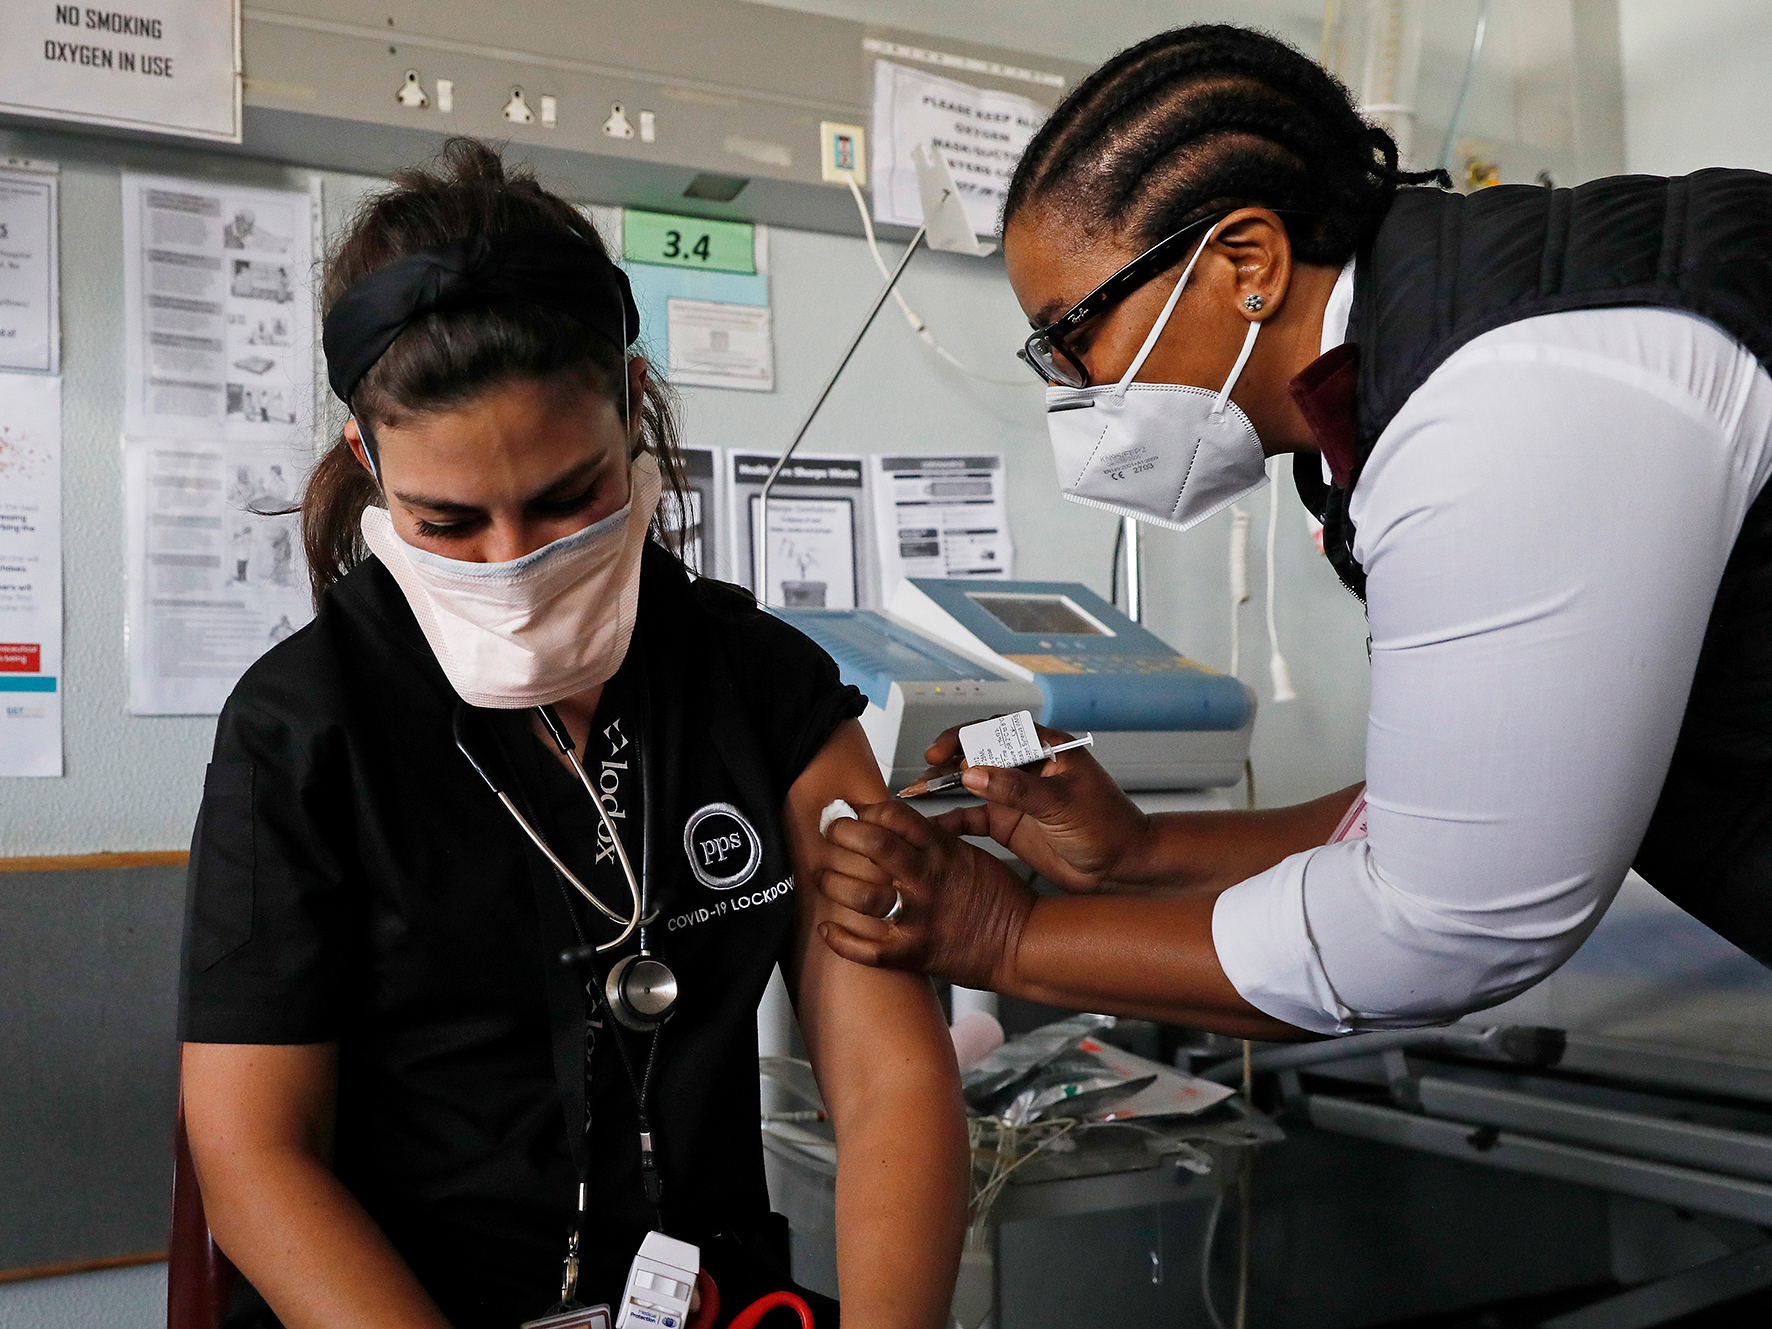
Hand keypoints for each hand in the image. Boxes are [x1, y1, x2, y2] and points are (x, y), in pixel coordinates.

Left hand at [817, 799, 1036, 990]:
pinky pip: (865, 950)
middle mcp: (926, 880)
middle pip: (871, 846)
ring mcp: (918, 918)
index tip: (851, 811)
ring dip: (831, 884)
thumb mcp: (970, 852)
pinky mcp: (914, 953)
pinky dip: (839, 939)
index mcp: (942, 851)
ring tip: (822, 878)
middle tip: (829, 833)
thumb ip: (933, 837)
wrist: (1022, 944)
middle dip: (840, 834)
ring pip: (859, 895)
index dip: (865, 809)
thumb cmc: (999, 898)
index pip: (893, 816)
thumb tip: (897, 822)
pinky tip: (827, 928)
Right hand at [922, 722, 1152, 893]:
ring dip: (944, 787)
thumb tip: (972, 773)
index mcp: (1046, 749)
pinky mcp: (1008, 824)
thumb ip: (1017, 789)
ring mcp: (1015, 796)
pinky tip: (932, 827)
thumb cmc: (1108, 827)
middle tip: (925, 769)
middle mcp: (1026, 768)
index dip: (966, 736)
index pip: (998, 730)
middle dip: (948, 759)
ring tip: (917, 793)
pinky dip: (951, 821)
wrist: (1123, 869)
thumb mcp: (1062, 803)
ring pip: (971, 784)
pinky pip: (973, 818)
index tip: (943, 751)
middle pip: (978, 753)